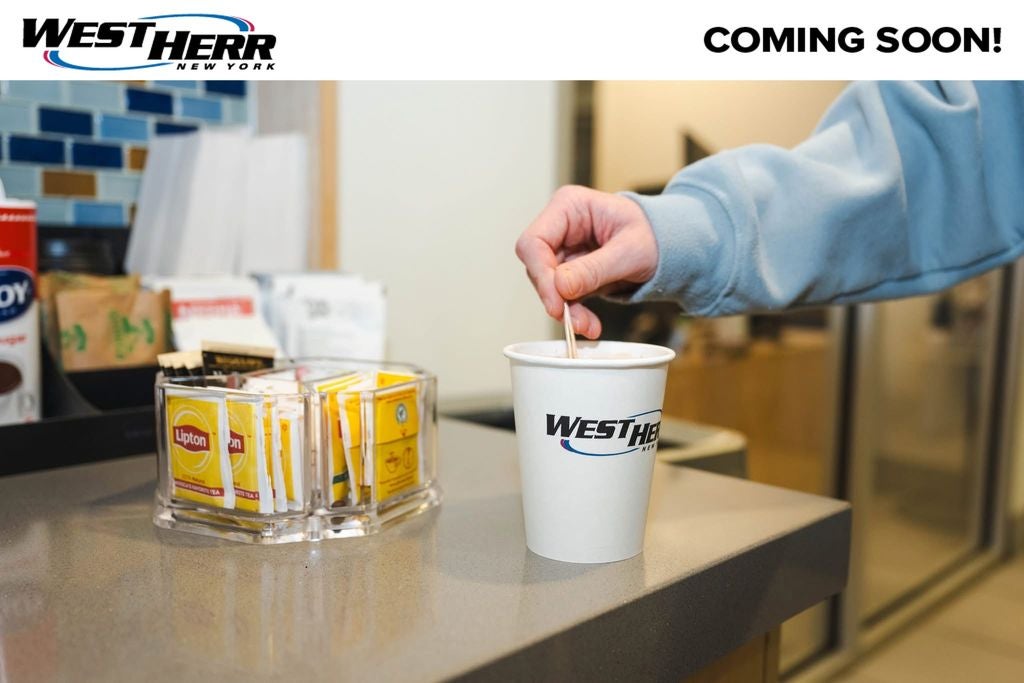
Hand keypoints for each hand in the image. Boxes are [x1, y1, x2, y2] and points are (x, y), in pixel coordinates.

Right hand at [515, 185, 657, 338]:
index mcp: (569, 207)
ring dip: (566, 310)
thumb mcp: (630, 252)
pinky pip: (563, 296)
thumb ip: (594, 269)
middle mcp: (560, 226)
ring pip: (549, 286)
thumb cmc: (654, 236)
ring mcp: (564, 250)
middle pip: (537, 266)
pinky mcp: (571, 272)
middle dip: (555, 297)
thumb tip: (561, 287)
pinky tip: (590, 324)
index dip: (540, 274)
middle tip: (576, 322)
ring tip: (589, 326)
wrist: (670, 247)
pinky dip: (575, 313)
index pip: (534, 241)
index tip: (556, 302)